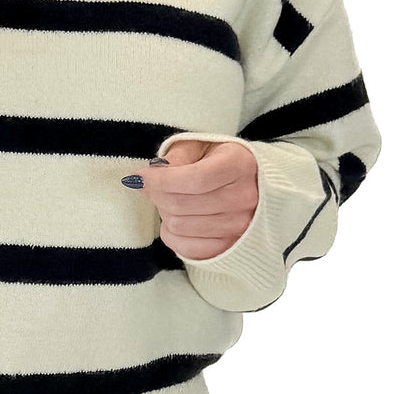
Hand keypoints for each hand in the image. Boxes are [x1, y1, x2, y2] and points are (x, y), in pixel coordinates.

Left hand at [130, 140, 259, 259]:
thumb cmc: (221, 160)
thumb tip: (153, 175)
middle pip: (182, 205)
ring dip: (164, 213)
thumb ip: (178, 155)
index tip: (139, 177)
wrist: (255, 183)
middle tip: (150, 186)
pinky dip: (171, 234)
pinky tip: (174, 220)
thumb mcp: (201, 144)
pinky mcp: (231, 247)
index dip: (160, 180)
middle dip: (156, 194)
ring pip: (180, 226)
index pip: (194, 179)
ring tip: (168, 200)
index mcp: (238, 166)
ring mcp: (240, 227)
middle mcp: (244, 199)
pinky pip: (187, 248)